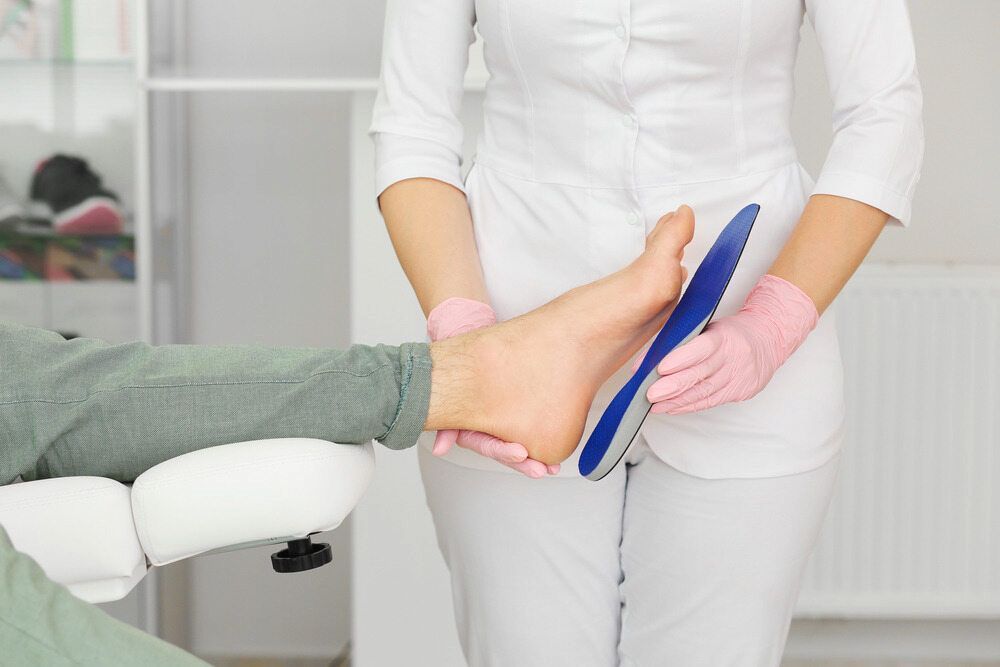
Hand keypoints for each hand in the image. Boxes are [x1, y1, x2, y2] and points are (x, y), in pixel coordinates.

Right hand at [427, 297, 559, 477]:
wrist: (468, 319)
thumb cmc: (453, 346)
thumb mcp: (447, 378)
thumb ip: (444, 416)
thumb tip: (440, 448)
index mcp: (464, 417)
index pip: (481, 442)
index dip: (500, 452)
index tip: (520, 454)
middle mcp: (483, 416)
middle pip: (502, 447)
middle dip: (522, 461)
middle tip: (541, 469)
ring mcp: (500, 409)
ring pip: (516, 437)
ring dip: (535, 453)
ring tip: (552, 465)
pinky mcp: (516, 398)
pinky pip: (528, 420)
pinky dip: (541, 430)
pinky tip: (555, 445)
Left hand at [644, 274, 818, 414]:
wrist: (769, 339)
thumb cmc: (732, 331)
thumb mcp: (711, 326)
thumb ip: (685, 339)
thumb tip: (650, 356)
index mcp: (725, 337)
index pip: (702, 348)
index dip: (681, 359)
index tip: (660, 367)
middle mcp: (733, 358)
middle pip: (701, 374)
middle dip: (672, 386)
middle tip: (650, 393)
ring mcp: (738, 377)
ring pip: (704, 392)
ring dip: (676, 401)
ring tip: (655, 405)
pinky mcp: (740, 391)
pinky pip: (711, 402)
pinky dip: (688, 406)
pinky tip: (671, 408)